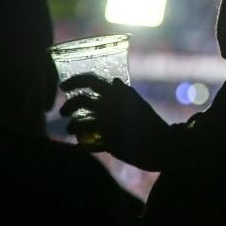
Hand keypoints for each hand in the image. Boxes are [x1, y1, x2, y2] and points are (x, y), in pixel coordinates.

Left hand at [60, 75, 174, 170]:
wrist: (163, 145)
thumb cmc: (151, 124)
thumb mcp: (139, 104)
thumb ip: (125, 94)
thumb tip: (114, 82)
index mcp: (119, 94)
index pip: (90, 80)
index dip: (74, 81)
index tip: (63, 86)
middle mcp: (112, 106)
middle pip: (80, 101)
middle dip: (68, 106)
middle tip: (63, 112)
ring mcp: (110, 124)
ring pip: (79, 122)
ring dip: (71, 126)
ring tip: (71, 129)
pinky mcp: (109, 142)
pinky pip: (87, 142)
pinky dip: (81, 143)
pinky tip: (81, 144)